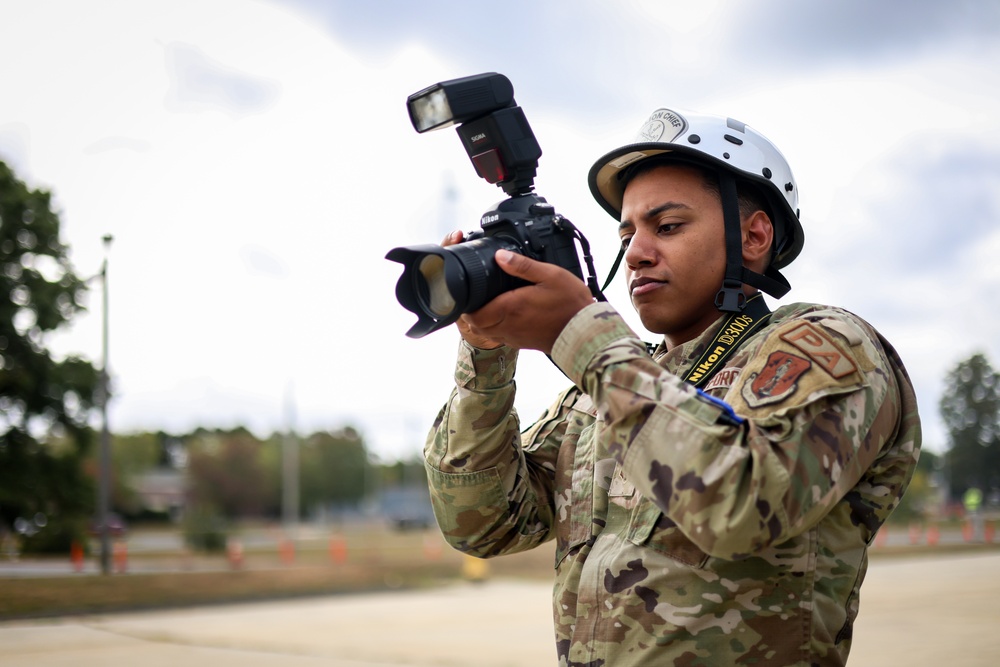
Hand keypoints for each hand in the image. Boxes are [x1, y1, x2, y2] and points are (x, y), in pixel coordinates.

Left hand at [463, 249, 594, 353]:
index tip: (469, 290)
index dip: (465, 304)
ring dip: (483, 319)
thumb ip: (522, 265)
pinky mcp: (521, 343)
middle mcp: (508, 326)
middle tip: (476, 295)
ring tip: (489, 302)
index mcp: (510, 308)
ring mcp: (514, 337)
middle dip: (471, 310)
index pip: (473, 313)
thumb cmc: (570, 305)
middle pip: (476, 324)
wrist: (585, 333)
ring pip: (486, 332)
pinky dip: (495, 326)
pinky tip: (505, 313)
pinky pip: (500, 337)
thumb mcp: (550, 275)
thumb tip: (499, 256)